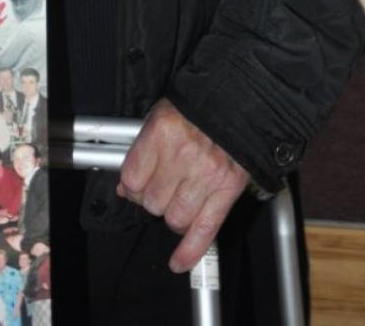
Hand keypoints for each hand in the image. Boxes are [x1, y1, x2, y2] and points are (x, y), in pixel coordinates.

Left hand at [116, 98, 248, 272]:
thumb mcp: (162, 116)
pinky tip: (180, 261)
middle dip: (152, 200)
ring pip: (174, 218)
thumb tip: (125, 185)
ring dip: (171, 216)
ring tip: (178, 202)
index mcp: (162, 131)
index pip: (132, 177)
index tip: (135, 185)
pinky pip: (205, 229)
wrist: (238, 103)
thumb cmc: (197, 108)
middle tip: (161, 188)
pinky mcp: (226, 189)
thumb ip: (142, 149)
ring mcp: (205, 174)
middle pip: (151, 201)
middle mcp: (182, 155)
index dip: (130, 186)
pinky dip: (191, 250)